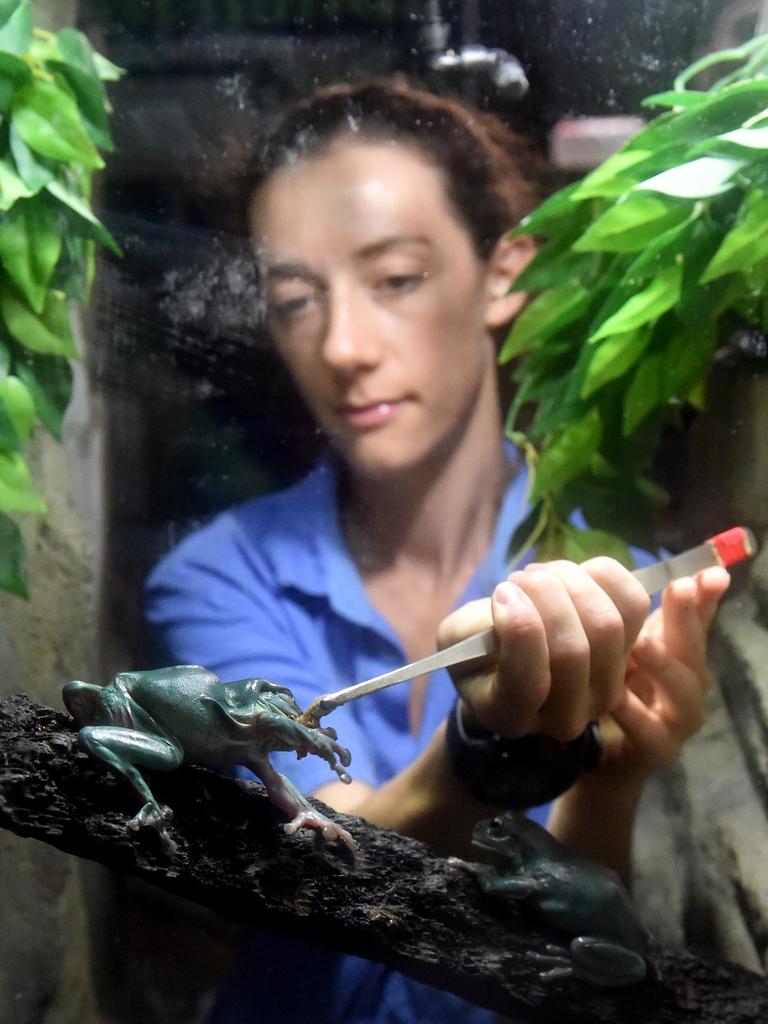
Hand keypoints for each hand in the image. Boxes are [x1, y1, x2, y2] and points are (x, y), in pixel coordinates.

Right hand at [438, 557, 650, 741]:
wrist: (515, 660)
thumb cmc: (480, 652)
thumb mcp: (456, 643)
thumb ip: (471, 629)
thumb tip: (512, 601)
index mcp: (511, 717)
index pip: (527, 683)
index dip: (518, 629)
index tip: (501, 592)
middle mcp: (566, 716)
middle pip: (572, 650)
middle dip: (545, 596)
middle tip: (521, 577)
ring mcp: (606, 688)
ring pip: (605, 626)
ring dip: (570, 582)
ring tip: (543, 575)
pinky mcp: (631, 652)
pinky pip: (633, 605)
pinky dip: (603, 575)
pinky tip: (575, 574)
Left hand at [597, 565, 730, 783]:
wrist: (597, 760)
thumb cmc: (617, 694)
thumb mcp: (626, 649)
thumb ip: (641, 615)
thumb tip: (655, 571)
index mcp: (682, 656)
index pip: (701, 619)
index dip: (707, 596)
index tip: (712, 573)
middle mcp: (689, 687)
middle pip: (696, 649)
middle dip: (688, 618)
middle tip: (679, 589)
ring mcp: (678, 722)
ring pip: (684, 692)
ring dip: (664, 664)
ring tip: (640, 642)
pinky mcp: (656, 751)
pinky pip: (649, 731)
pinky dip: (633, 712)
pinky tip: (613, 695)